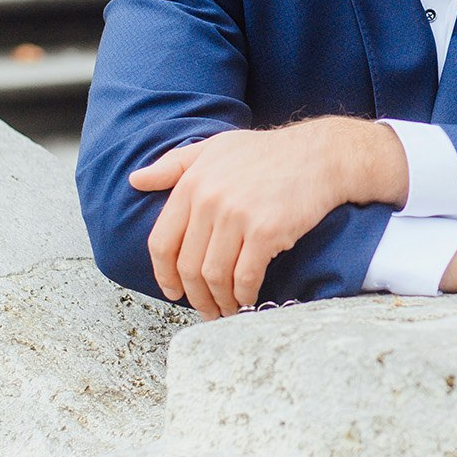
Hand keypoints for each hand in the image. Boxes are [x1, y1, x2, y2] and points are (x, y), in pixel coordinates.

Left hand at [128, 119, 402, 318]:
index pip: (162, 240)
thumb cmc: (268, 153)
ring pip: (214, 276)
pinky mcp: (266, 231)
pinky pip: (245, 277)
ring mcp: (237, 216)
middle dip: (194, 295)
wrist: (321, 155)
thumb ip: (174, 164)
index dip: (164, 273)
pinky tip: (247, 300)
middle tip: (205, 308)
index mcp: (193, 182)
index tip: (174, 291)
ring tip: (226, 309)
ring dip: (218, 301)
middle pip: (188, 265)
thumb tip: (135, 179)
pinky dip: (243, 295)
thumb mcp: (215, 147)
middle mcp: (210, 199)